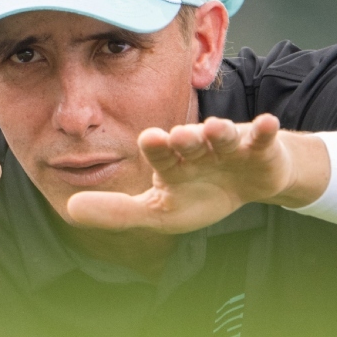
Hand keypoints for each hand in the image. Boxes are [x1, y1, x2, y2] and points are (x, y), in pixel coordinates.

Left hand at [64, 114, 328, 233]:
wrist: (249, 183)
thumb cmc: (198, 194)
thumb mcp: (158, 212)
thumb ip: (117, 212)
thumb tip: (70, 209)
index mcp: (171, 162)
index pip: (160, 155)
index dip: (156, 148)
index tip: (148, 139)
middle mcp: (196, 147)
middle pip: (190, 141)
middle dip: (185, 139)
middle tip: (178, 134)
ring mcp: (228, 146)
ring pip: (223, 136)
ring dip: (220, 133)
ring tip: (217, 129)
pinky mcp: (259, 148)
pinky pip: (261, 138)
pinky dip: (264, 131)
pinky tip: (266, 124)